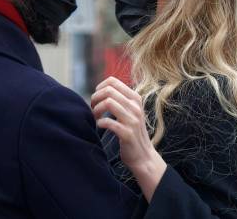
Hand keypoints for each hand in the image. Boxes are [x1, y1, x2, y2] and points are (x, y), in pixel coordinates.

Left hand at [91, 76, 166, 200]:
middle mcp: (135, 107)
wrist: (144, 156)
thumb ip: (120, 100)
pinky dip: (99, 123)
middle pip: (108, 91)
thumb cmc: (132, 132)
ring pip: (108, 103)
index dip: (99, 87)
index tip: (96, 99)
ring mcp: (132, 120)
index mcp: (135, 98)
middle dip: (95, 98)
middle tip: (93, 109)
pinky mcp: (128, 134)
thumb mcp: (130, 112)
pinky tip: (99, 127)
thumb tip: (100, 90)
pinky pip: (108, 122)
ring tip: (95, 118)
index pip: (113, 81)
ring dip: (96, 110)